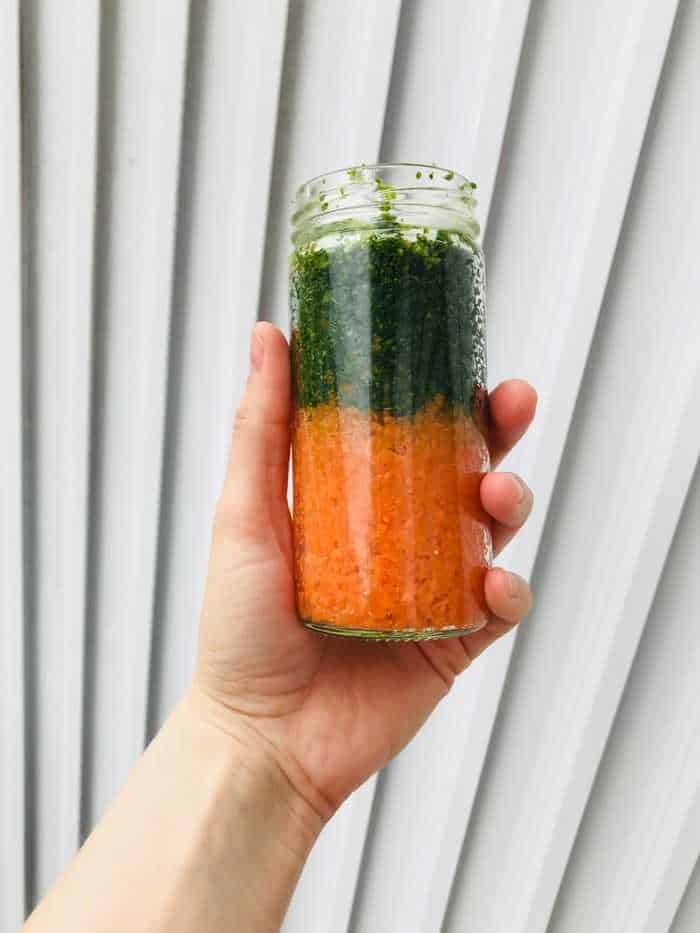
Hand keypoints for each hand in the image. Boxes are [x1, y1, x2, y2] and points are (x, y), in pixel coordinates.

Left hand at [192, 323, 535, 823]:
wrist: (260, 738)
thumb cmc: (240, 628)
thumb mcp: (244, 515)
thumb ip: (262, 428)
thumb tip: (269, 334)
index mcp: (356, 503)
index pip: (411, 435)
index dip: (443, 395)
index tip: (462, 358)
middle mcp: (400, 540)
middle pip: (464, 471)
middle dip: (498, 433)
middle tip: (511, 402)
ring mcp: (430, 590)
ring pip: (492, 530)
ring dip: (510, 501)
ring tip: (498, 492)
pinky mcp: (453, 643)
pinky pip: (499, 608)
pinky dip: (507, 590)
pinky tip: (492, 583)